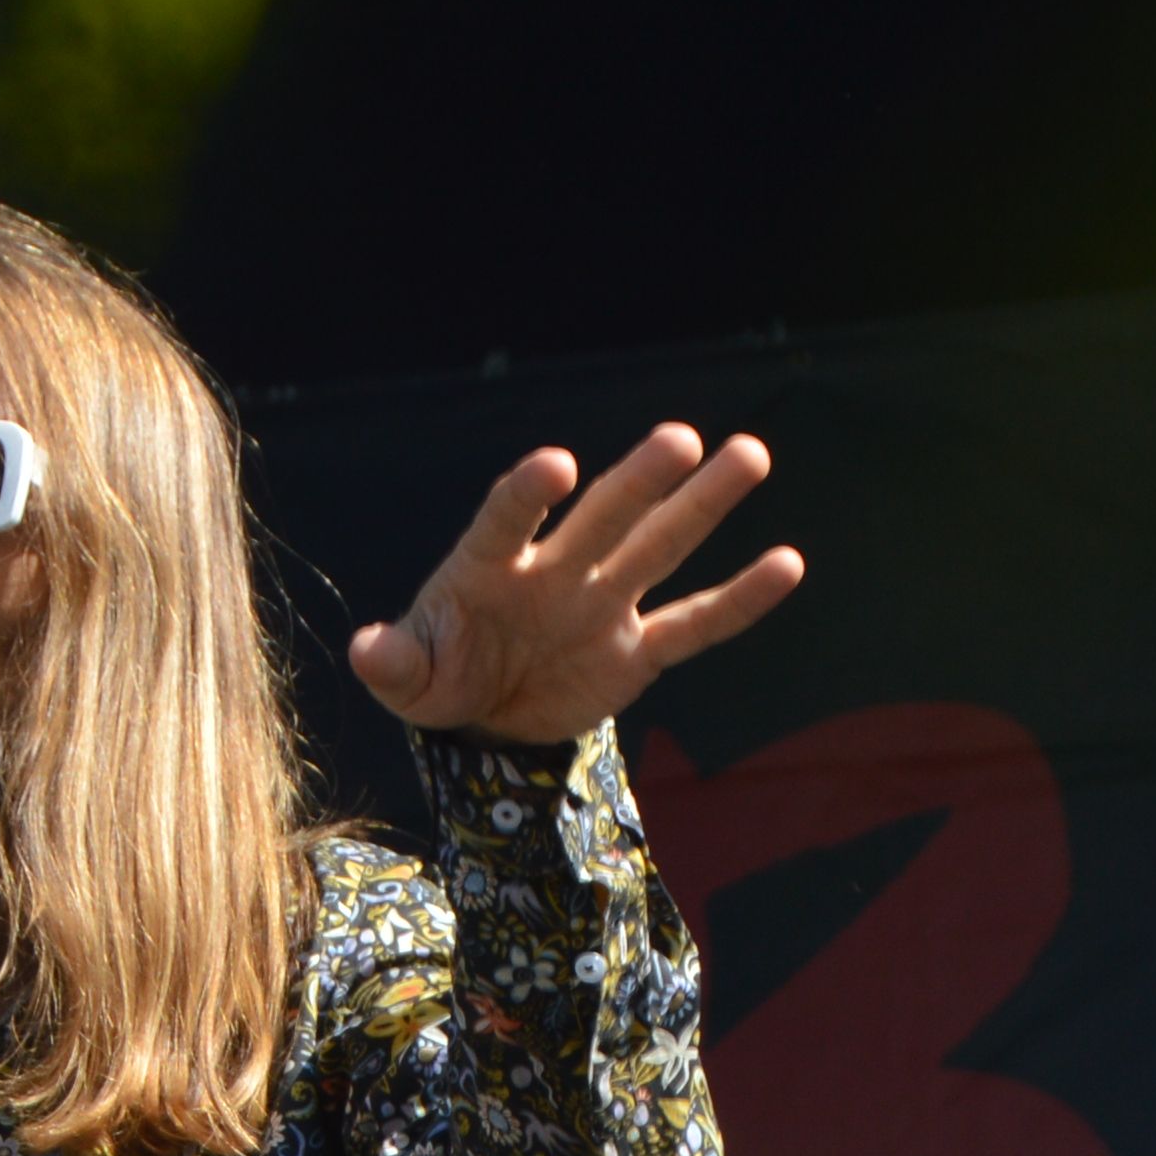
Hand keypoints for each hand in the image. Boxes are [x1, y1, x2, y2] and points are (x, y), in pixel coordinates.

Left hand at [348, 425, 802, 748]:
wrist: (484, 716)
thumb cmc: (440, 675)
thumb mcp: (408, 678)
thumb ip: (393, 662)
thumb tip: (368, 652)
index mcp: (489, 566)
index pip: (508, 518)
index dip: (527, 493)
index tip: (555, 464)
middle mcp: (555, 571)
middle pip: (602, 517)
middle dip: (638, 481)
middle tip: (680, 438)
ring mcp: (601, 605)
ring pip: (658, 548)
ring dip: (702, 504)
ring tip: (749, 453)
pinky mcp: (635, 652)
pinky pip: (693, 623)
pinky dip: (739, 600)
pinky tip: (787, 564)